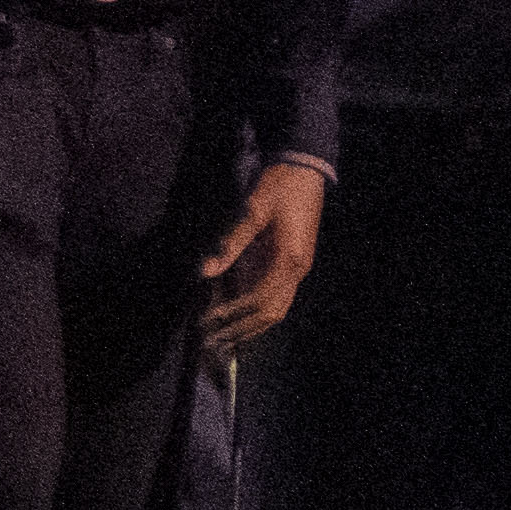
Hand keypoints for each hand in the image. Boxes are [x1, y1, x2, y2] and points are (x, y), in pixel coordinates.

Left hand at [200, 155, 330, 354]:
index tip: (207, 322)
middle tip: (211, 339)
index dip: (232, 314)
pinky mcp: (295, 265)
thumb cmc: (279, 186)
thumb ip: (231, 242)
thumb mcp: (253, 210)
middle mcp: (298, 271)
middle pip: (270, 313)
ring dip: (250, 326)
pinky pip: (278, 298)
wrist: (306, 170)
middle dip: (240, 329)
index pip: (258, 299)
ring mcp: (299, 270)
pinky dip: (258, 312)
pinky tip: (241, 319)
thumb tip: (205, 272)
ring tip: (224, 339)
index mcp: (289, 260)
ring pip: (277, 310)